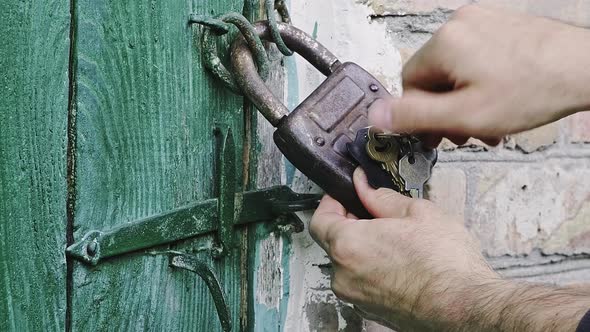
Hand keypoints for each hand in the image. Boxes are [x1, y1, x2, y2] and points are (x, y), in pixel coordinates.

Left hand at [310, 168, 589, 330]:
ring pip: (348, 264)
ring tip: (395, 241)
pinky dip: (372, 270)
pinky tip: (399, 263)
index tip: (347, 196)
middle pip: (332, 242)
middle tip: (376, 215)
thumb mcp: (417, 212)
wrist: (467, 306)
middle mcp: (344, 274)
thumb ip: (381, 198)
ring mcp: (356, 296)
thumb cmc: (446, 263)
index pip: (319, 219)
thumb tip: (364, 187)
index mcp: (348, 245)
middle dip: (350, 225)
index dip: (331, 203)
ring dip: (363, 249)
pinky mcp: (370, 311)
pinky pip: (361, 282)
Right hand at [369, 5, 589, 146]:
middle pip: (432, 78)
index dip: (420, 116)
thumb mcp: (464, 115)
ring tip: (486, 125)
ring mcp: (480, 22)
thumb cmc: (533, 89)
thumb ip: (415, 117)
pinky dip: (479, 83)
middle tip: (464, 134)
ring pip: (454, 70)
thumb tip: (375, 115)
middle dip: (445, 110)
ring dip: (464, 100)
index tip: (437, 135)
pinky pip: (474, 58)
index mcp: (443, 44)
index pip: (409, 84)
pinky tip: (496, 103)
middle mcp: (458, 25)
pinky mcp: (498, 25)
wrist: (584, 68)